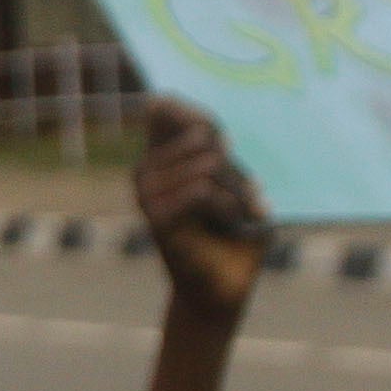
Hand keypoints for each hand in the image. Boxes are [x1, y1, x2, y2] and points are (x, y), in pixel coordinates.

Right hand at [137, 99, 269, 318]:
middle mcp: (146, 172)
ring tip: (237, 216)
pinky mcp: (156, 218)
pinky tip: (229, 224)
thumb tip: (163, 103)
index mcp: (162, 157)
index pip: (170, 108)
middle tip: (244, 200)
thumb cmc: (233, 232)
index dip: (201, 118)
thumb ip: (206, 141)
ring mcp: (146, 195)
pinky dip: (229, 207)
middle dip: (235, 169)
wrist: (225, 287)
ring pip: (208, 164)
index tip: (225, 150)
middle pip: (205, 137)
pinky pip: (202, 189)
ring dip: (237, 192)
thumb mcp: (230, 177)